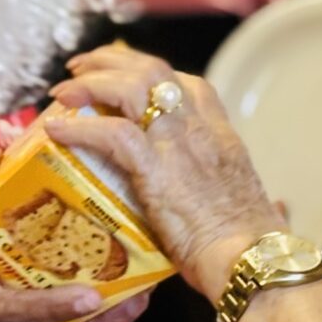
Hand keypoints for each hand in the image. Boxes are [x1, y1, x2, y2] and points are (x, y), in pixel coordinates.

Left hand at [49, 49, 283, 298]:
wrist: (250, 260)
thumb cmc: (247, 246)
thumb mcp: (241, 204)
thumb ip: (233, 195)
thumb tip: (264, 209)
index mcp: (222, 135)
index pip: (190, 84)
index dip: (153, 76)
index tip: (127, 79)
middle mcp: (200, 128)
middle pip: (154, 71)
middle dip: (112, 61)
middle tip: (81, 68)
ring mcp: (178, 143)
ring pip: (131, 86)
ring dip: (91, 82)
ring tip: (62, 92)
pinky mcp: (156, 168)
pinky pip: (111, 132)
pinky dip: (80, 127)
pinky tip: (57, 131)